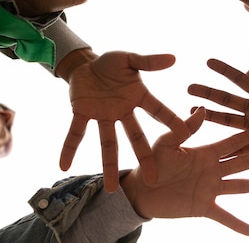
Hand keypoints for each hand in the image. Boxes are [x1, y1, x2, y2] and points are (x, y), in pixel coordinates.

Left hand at [60, 50, 188, 191]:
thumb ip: (149, 61)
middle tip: (153, 179)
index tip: (185, 133)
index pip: (158, 110)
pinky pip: (76, 133)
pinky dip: (69, 148)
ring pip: (108, 143)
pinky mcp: (82, 113)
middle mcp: (122, 112)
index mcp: (137, 97)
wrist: (85, 63)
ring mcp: (103, 115)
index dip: (171, 120)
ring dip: (109, 165)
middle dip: (144, 158)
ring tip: (111, 189)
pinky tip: (64, 165)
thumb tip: (173, 58)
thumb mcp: (129, 59)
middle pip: (135, 137)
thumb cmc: (111, 63)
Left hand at [121, 108, 248, 235]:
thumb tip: (200, 109)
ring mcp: (210, 189)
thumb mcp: (166, 143)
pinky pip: (223, 216)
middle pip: (242, 162)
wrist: (141, 190)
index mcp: (204, 153)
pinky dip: (236, 224)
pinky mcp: (203, 207)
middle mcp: (212, 170)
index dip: (247, 137)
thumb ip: (183, 129)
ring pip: (239, 186)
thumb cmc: (152, 163)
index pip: (231, 143)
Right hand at [188, 57, 248, 159]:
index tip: (208, 61)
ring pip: (227, 119)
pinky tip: (213, 147)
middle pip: (226, 99)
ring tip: (193, 111)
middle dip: (208, 93)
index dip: (225, 70)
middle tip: (189, 87)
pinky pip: (240, 145)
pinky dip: (227, 145)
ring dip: (211, 116)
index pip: (240, 79)